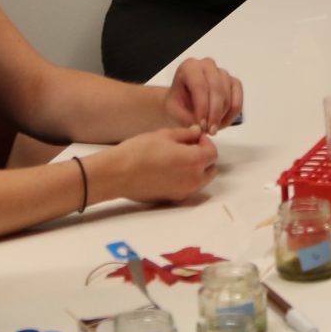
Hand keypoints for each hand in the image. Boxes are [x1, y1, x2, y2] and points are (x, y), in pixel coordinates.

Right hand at [92, 126, 219, 204]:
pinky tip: (169, 170)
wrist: (118, 174)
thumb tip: (197, 133)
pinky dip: (185, 179)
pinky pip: (187, 188)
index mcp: (195, 161)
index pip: (213, 152)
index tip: (193, 137)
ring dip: (196, 169)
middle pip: (210, 168)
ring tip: (177, 158)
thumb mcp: (165, 135)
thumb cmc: (139, 152)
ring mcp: (184, 191)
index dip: (204, 142)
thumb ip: (186, 134)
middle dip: (204, 157)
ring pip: (200, 180)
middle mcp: (194, 180)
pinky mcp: (173, 199)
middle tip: (188, 147)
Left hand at [164, 55, 243, 132]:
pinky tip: (222, 123)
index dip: (202, 107)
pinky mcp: (234, 83)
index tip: (201, 125)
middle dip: (214, 113)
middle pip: (217, 88)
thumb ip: (187, 118)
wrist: (183, 105)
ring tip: (212, 128)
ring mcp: (223, 73)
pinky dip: (232, 115)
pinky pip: (238, 100)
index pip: (199, 85)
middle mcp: (207, 66)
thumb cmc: (178, 106)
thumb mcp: (175, 112)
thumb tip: (203, 128)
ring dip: (222, 116)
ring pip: (228, 95)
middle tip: (210, 130)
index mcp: (189, 67)